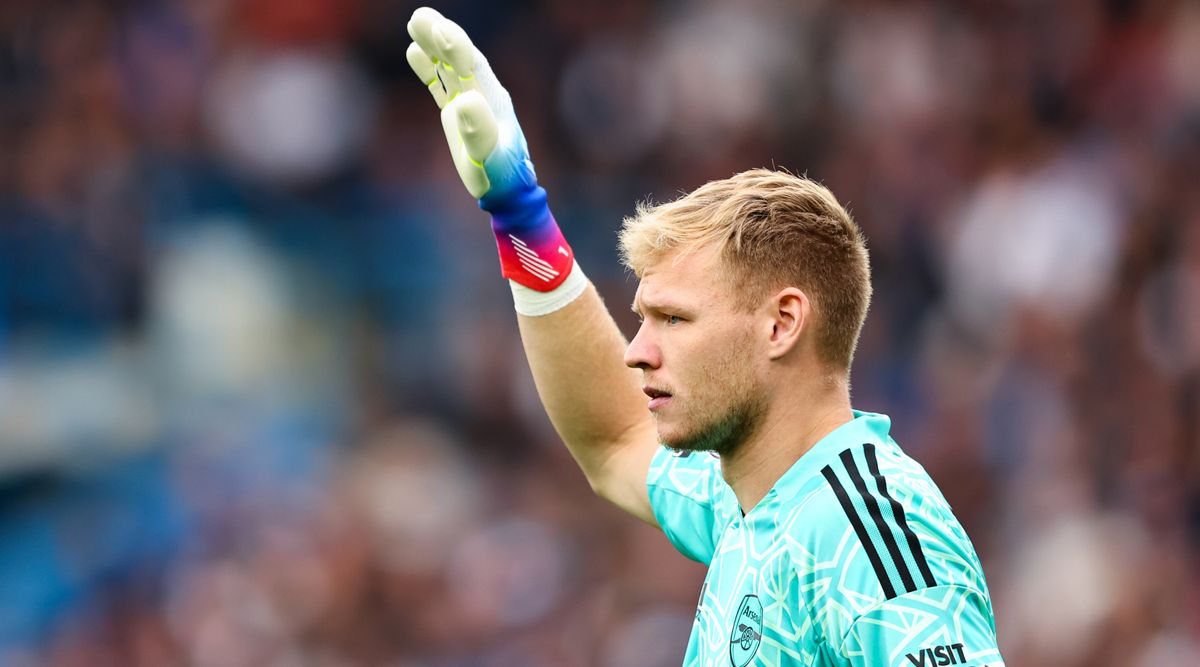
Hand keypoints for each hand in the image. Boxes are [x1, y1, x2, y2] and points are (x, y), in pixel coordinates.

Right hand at [406, 7, 533, 206]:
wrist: (504, 189)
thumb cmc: (500, 175)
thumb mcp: (490, 156)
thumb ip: (479, 129)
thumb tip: (464, 100)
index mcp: (493, 99)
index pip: (473, 66)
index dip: (456, 47)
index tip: (440, 29)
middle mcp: (481, 94)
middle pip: (459, 58)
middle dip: (441, 37)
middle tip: (419, 17)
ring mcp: (468, 101)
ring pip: (448, 67)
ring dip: (432, 45)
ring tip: (415, 22)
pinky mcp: (456, 113)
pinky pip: (440, 85)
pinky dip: (428, 69)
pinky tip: (413, 51)